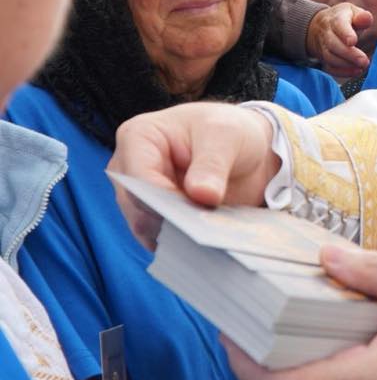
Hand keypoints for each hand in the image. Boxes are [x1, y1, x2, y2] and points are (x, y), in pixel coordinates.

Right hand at [108, 104, 278, 247]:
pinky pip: (162, 241)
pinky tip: (208, 248)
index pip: (138, 177)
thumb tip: (203, 195)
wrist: (243, 150)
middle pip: (138, 208)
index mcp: (138, 137)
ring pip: (148, 230)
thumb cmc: (228, 131)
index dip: (163, 199)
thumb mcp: (227, 136)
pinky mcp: (154, 221)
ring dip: (179, 236)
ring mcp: (139, 198)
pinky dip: (183, 244)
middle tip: (206, 231)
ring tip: (211, 240)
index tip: (193, 211)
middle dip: (172, 220)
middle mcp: (129, 170)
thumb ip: (213, 164)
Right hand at [306, 3, 371, 77]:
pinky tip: (356, 71)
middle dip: (349, 54)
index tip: (353, 41)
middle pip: (333, 44)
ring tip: (362, 66)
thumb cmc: (343, 18)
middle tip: (364, 61)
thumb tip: (366, 19)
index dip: (345, 33)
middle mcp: (326, 33)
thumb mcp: (353, 12)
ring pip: (330, 57)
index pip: (338, 25)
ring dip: (346, 64)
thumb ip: (362, 16)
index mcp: (336, 18)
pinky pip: (329, 67)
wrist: (320, 26)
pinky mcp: (323, 58)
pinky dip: (342, 72)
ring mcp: (322, 46)